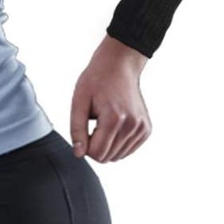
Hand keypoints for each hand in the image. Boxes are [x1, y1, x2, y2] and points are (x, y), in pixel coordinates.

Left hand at [70, 34, 151, 162]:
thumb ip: (77, 129)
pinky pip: (127, 150)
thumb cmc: (95, 81)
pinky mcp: (146, 130)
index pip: (96, 153)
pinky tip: (113, 125)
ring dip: (106, 144)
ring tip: (103, 122)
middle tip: (92, 123)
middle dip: (95, 145)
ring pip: (117, 156)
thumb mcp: (79, 101)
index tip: (83, 129)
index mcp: (114, 118)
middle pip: (107, 157)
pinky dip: (117, 142)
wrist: (118, 66)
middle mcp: (132, 125)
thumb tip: (79, 154)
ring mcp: (142, 128)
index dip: (84, 145)